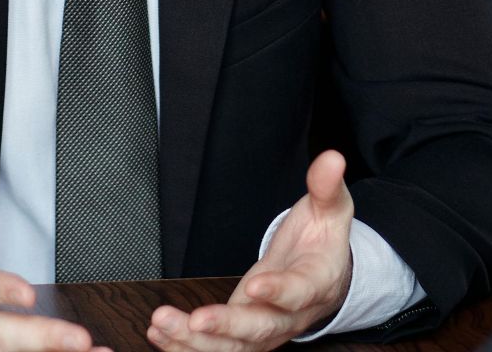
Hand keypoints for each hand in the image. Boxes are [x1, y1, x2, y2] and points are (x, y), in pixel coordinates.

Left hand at [147, 150, 355, 351]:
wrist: (325, 278)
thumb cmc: (322, 243)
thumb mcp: (330, 210)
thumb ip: (327, 187)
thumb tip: (332, 159)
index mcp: (314, 284)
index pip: (297, 293)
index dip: (277, 292)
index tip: (255, 285)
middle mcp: (288, 316)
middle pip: (259, 330)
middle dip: (226, 327)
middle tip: (197, 320)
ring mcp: (263, 331)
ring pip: (232, 347)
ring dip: (194, 342)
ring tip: (162, 324)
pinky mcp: (241, 337)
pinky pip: (215, 349)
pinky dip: (186, 346)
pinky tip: (159, 334)